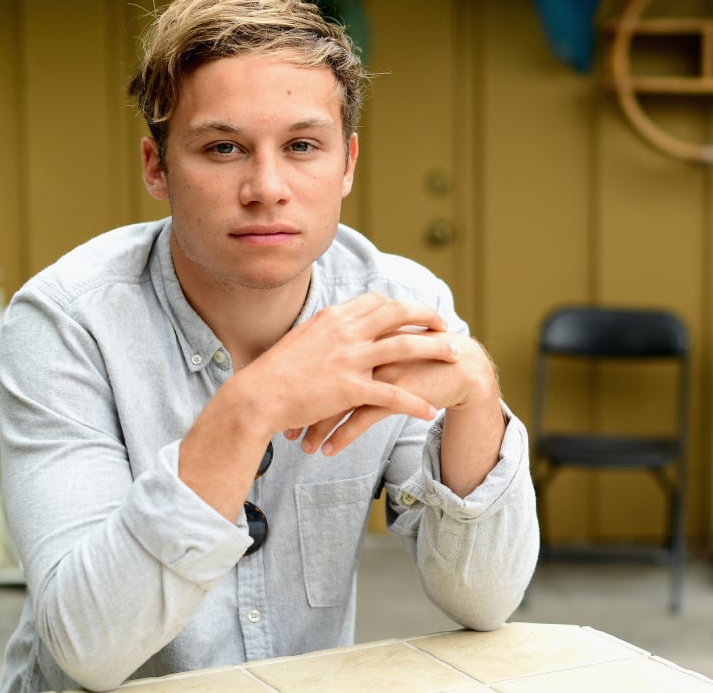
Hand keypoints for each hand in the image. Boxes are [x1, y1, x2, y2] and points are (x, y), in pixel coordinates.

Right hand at [233, 293, 458, 440]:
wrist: (256, 395)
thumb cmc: (274, 372)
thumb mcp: (301, 338)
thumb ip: (326, 330)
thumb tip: (336, 323)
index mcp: (334, 317)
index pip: (377, 302)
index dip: (401, 305)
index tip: (416, 312)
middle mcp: (345, 331)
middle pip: (399, 314)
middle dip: (428, 316)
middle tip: (446, 325)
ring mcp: (350, 358)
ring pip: (405, 346)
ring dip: (435, 349)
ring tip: (456, 355)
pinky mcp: (349, 388)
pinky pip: (392, 394)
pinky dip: (414, 402)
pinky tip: (430, 410)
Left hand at [300, 332, 499, 456]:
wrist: (460, 364)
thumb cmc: (421, 354)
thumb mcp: (386, 342)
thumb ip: (361, 344)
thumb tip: (331, 356)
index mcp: (361, 333)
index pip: (319, 360)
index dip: (299, 383)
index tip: (284, 403)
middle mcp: (367, 350)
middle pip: (321, 382)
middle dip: (300, 408)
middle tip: (287, 428)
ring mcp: (379, 372)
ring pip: (337, 405)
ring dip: (317, 428)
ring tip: (303, 446)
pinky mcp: (395, 393)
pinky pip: (360, 420)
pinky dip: (340, 437)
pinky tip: (328, 450)